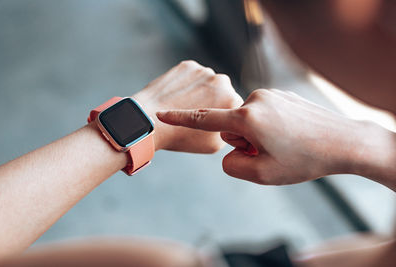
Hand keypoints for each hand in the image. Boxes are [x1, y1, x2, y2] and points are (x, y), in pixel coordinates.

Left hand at [133, 60, 242, 152]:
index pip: (236, 108)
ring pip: (208, 82)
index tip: (210, 123)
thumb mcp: (215, 145)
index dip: (224, 116)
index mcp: (232, 101)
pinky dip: (187, 83)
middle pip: (223, 92)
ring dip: (202, 91)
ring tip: (184, 106)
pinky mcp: (188, 65)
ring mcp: (204, 71)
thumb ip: (231, 130)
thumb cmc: (181, 137)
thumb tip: (233, 124)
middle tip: (197, 115)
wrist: (149, 122)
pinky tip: (177, 96)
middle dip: (214, 101)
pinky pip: (193, 74)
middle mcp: (222, 82)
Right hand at [156, 89, 395, 185]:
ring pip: (249, 120)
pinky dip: (270, 127)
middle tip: (269, 153)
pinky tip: (292, 135)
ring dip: (258, 135)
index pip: (206, 119)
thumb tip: (229, 151)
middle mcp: (256, 100)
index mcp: (248, 118)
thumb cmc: (304, 161)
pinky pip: (264, 113)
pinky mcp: (283, 95)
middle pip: (232, 126)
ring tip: (283, 144)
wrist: (345, 142)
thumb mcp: (262, 174)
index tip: (160, 113)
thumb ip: (233, 165)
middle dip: (243, 142)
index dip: (181, 118)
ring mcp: (272, 95)